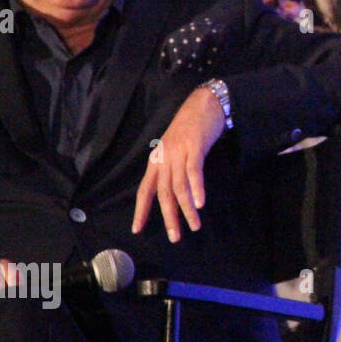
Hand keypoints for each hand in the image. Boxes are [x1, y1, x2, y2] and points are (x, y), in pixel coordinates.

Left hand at [131, 87, 226, 241]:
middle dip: (168, 217)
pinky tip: (200, 204)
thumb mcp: (176, 149)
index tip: (137, 229)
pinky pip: (194, 172)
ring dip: (186, 209)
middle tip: (175, 237)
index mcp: (157, 161)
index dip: (141, 210)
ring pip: (180, 186)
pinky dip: (197, 189)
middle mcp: (164, 158)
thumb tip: (176, 193)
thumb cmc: (191, 128)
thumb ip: (173, 168)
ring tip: (194, 226)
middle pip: (163, 193)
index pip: (145, 190)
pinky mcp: (195, 147)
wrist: (203, 104)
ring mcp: (179, 152)